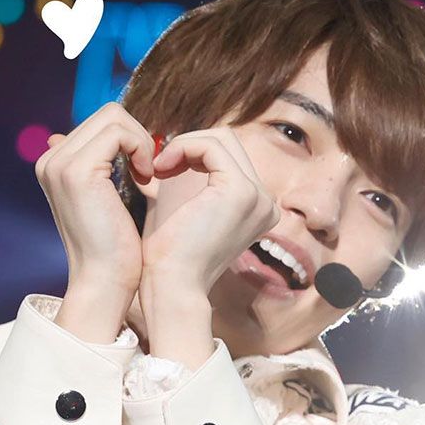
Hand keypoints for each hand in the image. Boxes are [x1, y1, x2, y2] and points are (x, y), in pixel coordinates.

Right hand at [34, 102, 155, 299]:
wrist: (104, 282)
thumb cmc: (114, 248)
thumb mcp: (108, 199)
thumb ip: (105, 167)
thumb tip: (113, 142)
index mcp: (54, 164)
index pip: (101, 122)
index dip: (131, 140)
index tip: (145, 171)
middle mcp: (50, 159)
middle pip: (107, 113)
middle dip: (138, 137)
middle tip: (149, 173)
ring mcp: (59, 164)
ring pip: (114, 117)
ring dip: (141, 143)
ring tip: (148, 177)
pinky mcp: (77, 171)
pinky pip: (119, 132)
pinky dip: (141, 149)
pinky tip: (147, 179)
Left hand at [142, 127, 279, 296]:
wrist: (172, 285)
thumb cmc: (171, 255)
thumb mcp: (184, 209)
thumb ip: (189, 181)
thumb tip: (174, 152)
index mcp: (257, 208)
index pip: (229, 156)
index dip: (194, 153)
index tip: (162, 170)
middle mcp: (265, 202)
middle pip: (229, 142)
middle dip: (191, 145)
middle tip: (160, 166)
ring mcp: (257, 196)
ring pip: (222, 139)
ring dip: (185, 145)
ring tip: (159, 167)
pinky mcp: (240, 190)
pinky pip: (211, 146)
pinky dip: (183, 147)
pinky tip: (162, 167)